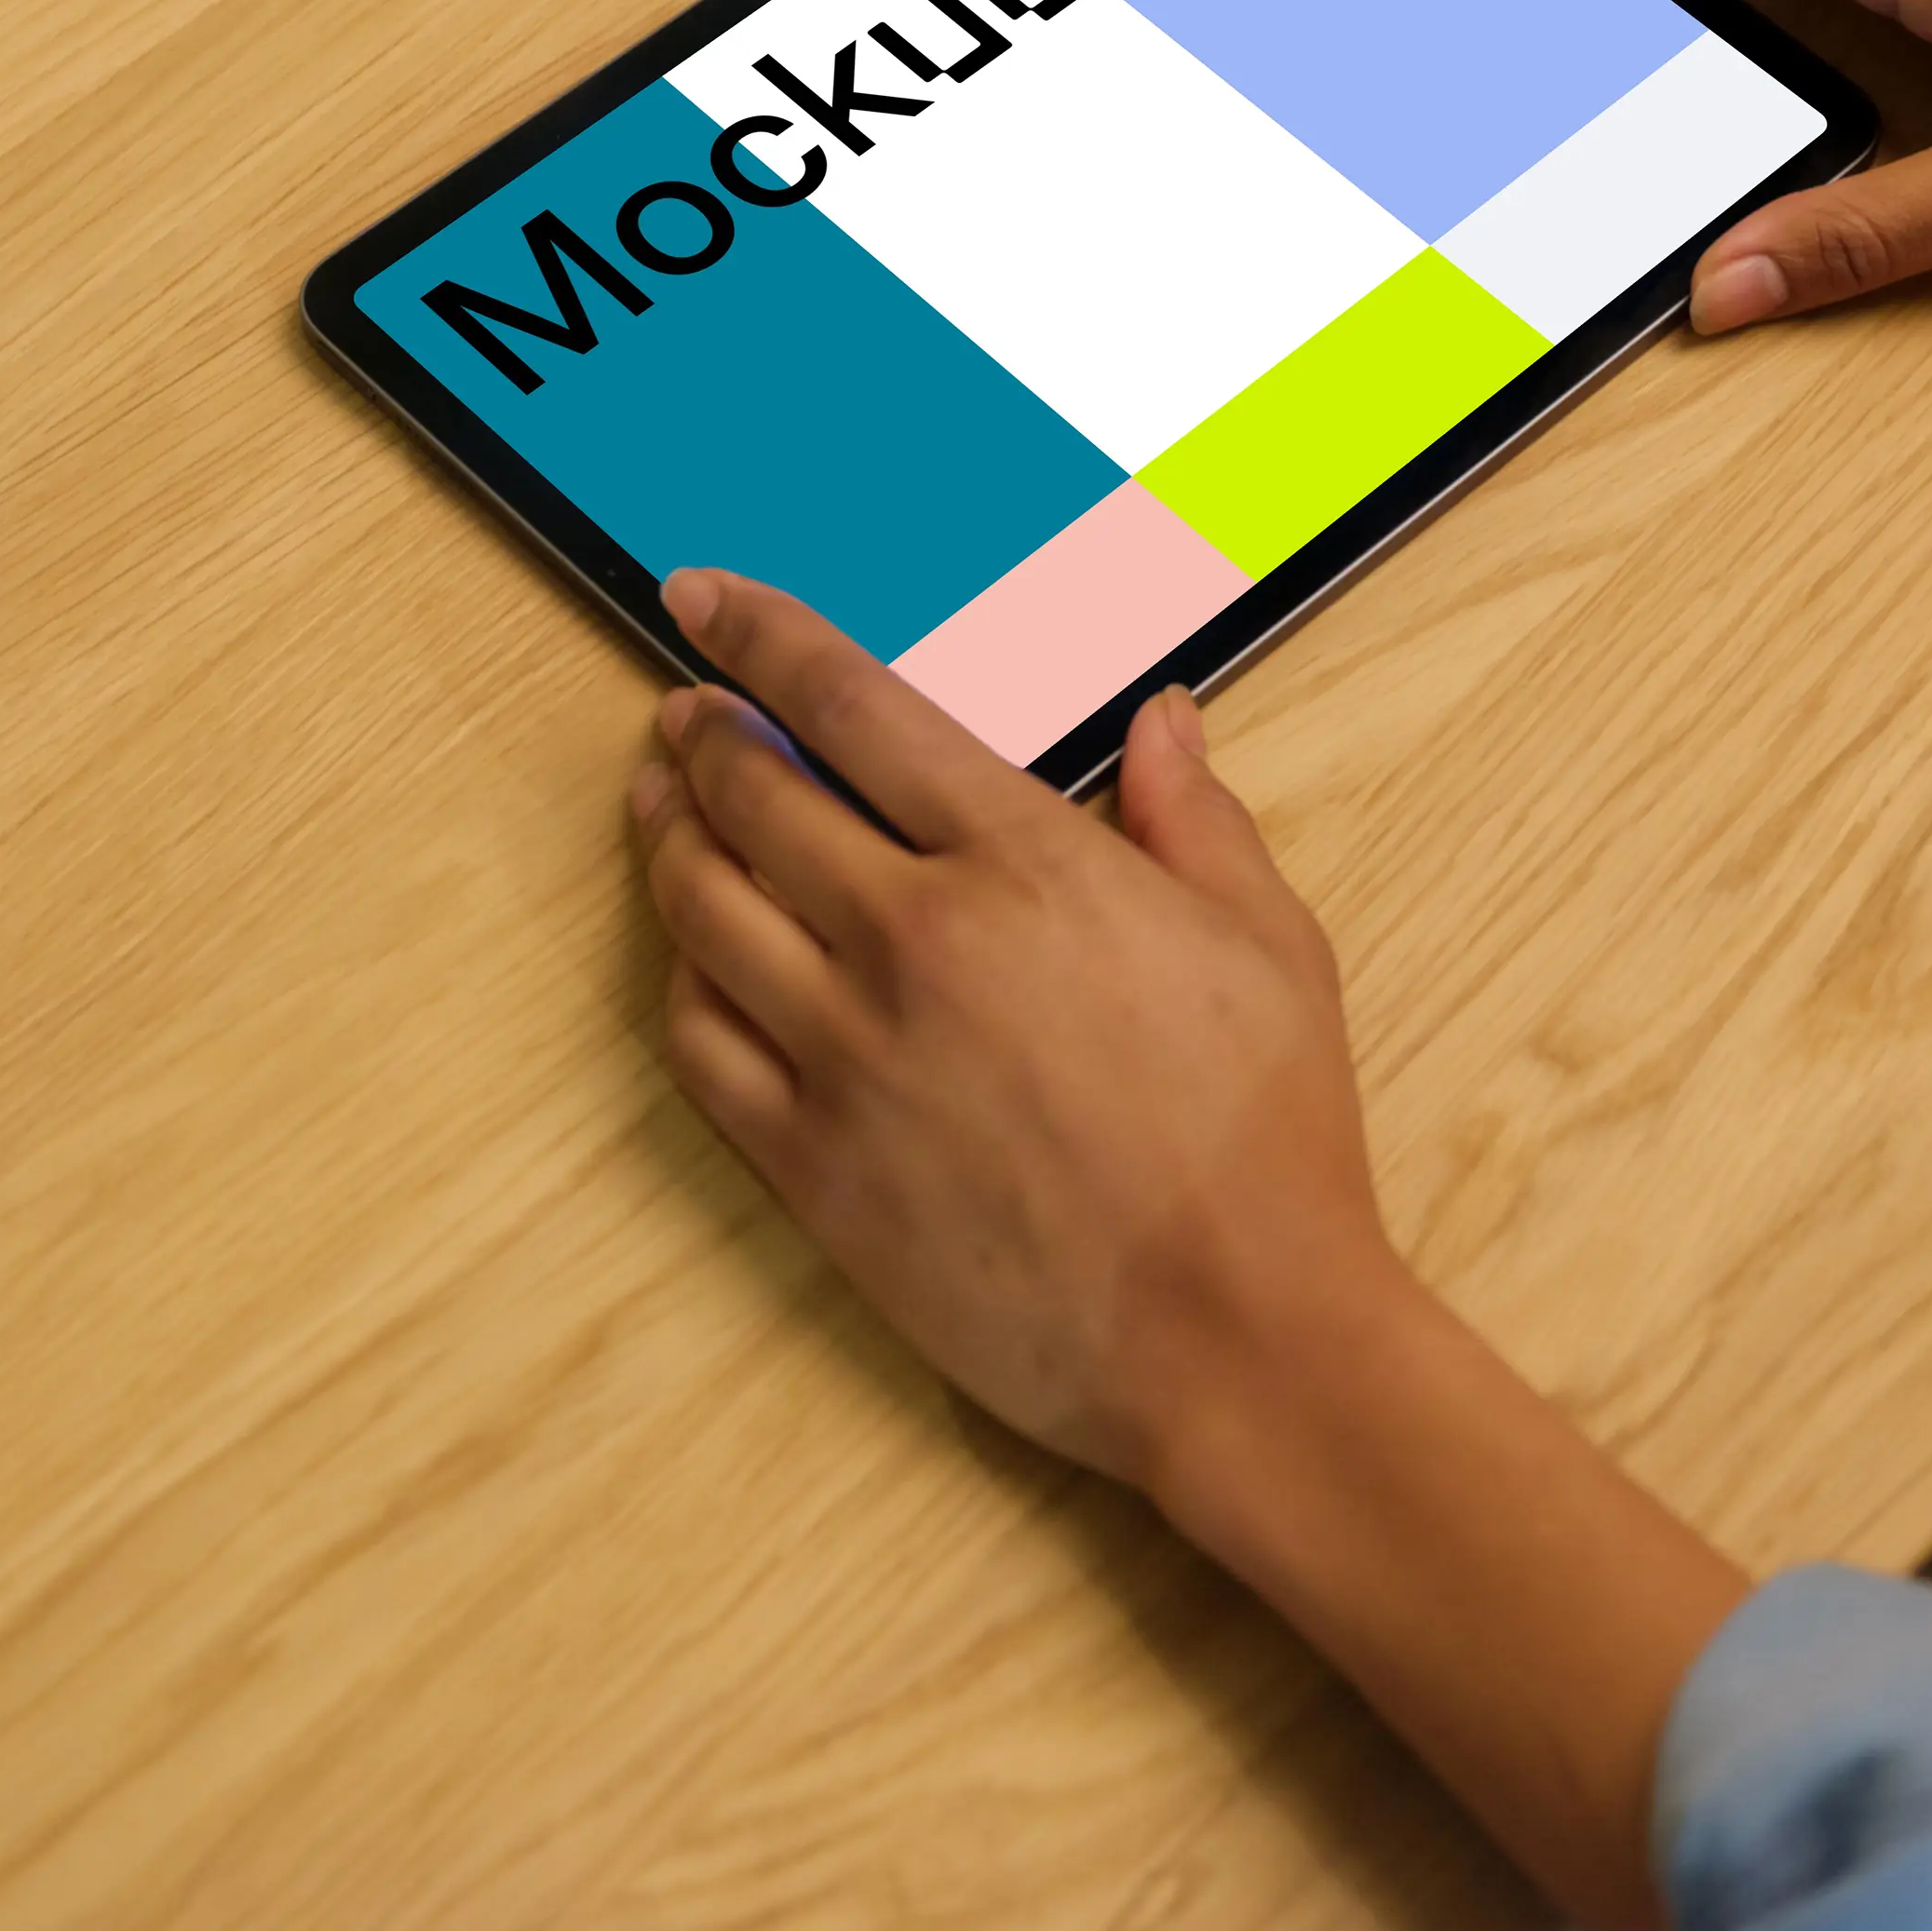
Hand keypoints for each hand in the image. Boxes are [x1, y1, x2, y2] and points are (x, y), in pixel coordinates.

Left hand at [624, 569, 1751, 1930]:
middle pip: (749, 798)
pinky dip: (681, 980)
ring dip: (667, 841)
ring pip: (701, 912)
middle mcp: (910, 940)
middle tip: (685, 717)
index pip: (850, 708)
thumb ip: (1195, 817)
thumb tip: (1164, 720)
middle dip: (701, 738)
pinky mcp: (813, 1166)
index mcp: (1020, 863)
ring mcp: (846, 1056)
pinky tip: (694, 958)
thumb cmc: (1267, 1136)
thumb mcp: (1266, 942)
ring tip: (665, 811)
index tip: (704, 597)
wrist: (1233, 1333)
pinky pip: (699, 1045)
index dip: (761, 638)